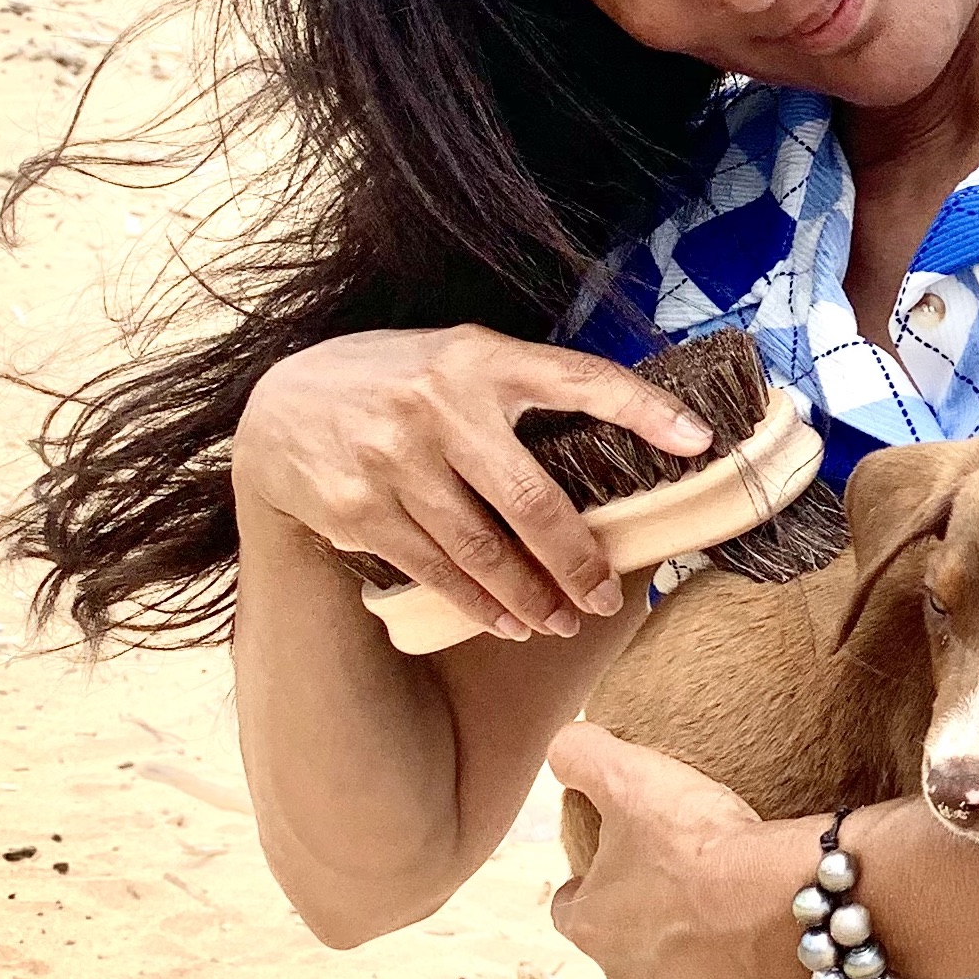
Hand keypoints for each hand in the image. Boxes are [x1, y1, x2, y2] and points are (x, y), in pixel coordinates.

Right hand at [232, 325, 712, 641]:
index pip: (579, 378)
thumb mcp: (458, 359)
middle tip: (606, 596)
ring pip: (481, 549)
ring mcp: (394, 458)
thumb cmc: (394, 382)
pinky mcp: (357, 507)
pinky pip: (434, 569)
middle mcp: (438, 405)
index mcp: (480, 358)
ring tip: (561, 621)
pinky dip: (477, 602)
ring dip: (530, 597)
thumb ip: (522, 387)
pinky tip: (507, 620)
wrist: (279, 405)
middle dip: (578, 560)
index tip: (699, 440)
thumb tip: (618, 433)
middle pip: (531, 499)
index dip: (644, 407)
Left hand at [545, 727, 818, 978]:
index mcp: (598, 930)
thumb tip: (559, 748)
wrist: (785, 906)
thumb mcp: (634, 778)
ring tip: (733, 966)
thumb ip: (583, 756)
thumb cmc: (700, 847)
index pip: (571, 914)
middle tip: (678, 935)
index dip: (589, 892)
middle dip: (639, 973)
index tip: (615, 874)